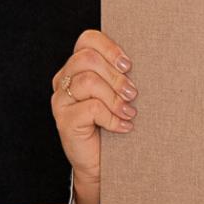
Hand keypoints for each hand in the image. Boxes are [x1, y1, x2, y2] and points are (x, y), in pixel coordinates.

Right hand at [50, 29, 137, 190]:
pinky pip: (91, 108)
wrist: (102, 163)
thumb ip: (121, 74)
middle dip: (116, 76)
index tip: (129, 65)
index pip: (87, 40)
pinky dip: (112, 117)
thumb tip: (143, 61)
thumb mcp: (119, 93)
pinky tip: (123, 126)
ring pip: (88, 81)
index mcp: (77, 67)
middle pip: (87, 59)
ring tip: (129, 112)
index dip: (110, 48)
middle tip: (132, 93)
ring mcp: (61, 100)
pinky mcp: (63, 120)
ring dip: (115, 97)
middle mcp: (64, 80)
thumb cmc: (114, 123)